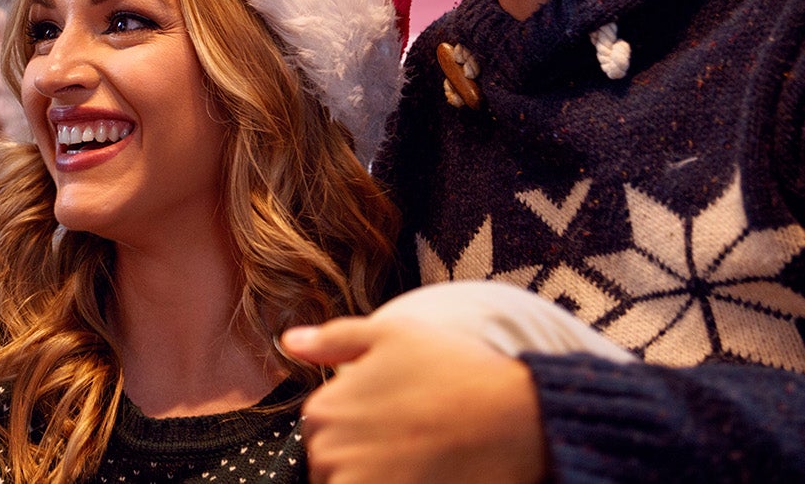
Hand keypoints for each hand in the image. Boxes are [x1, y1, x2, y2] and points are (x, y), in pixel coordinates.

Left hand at [281, 315, 548, 483]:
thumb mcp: (391, 335)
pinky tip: (424, 475)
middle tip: (413, 441)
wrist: (516, 419)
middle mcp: (329, 453)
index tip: (396, 421)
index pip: (320, 433)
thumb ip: (334, 339)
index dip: (359, 428)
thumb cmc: (455, 371)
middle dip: (362, 458)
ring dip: (376, 476)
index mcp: (323, 410)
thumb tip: (288, 342)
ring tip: (420, 461)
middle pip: (331, 467)